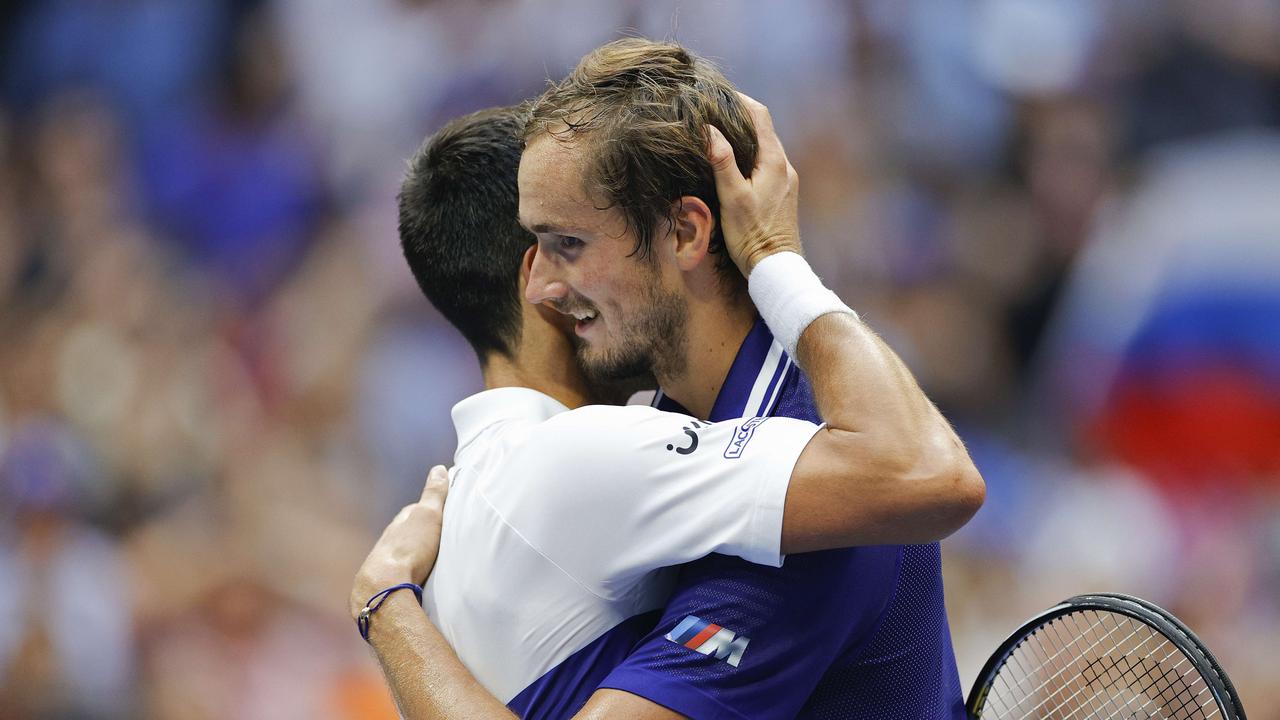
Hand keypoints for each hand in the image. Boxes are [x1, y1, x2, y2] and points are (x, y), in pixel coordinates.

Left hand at [350, 465, 449, 620]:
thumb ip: (434, 494)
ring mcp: (384, 563)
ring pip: (402, 554)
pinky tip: (418, 580)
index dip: (430, 510)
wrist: (385, 588)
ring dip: (415, 556)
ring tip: (431, 562)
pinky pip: (400, 574)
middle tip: (440, 538)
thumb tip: (438, 468)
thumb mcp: (428, 515)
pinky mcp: (384, 584)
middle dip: (421, 534)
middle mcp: (389, 540)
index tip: (443, 512)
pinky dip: (409, 573)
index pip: (414, 511)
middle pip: (407, 533)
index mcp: (400, 523)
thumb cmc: (410, 549)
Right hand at [707, 92, 801, 275]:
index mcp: (774, 161)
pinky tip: (735, 164)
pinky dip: (750, 155)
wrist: (776, 267)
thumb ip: (722, 161)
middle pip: (763, 129)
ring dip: (745, 137)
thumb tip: (709, 129)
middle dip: (739, 117)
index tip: (719, 94)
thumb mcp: (732, 197)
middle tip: (714, 111)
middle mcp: (784, 166)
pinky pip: (767, 164)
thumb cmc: (752, 235)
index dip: (739, 100)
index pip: (759, 115)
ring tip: (720, 134)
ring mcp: (786, 180)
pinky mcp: (784, 193)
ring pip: (765, 147)